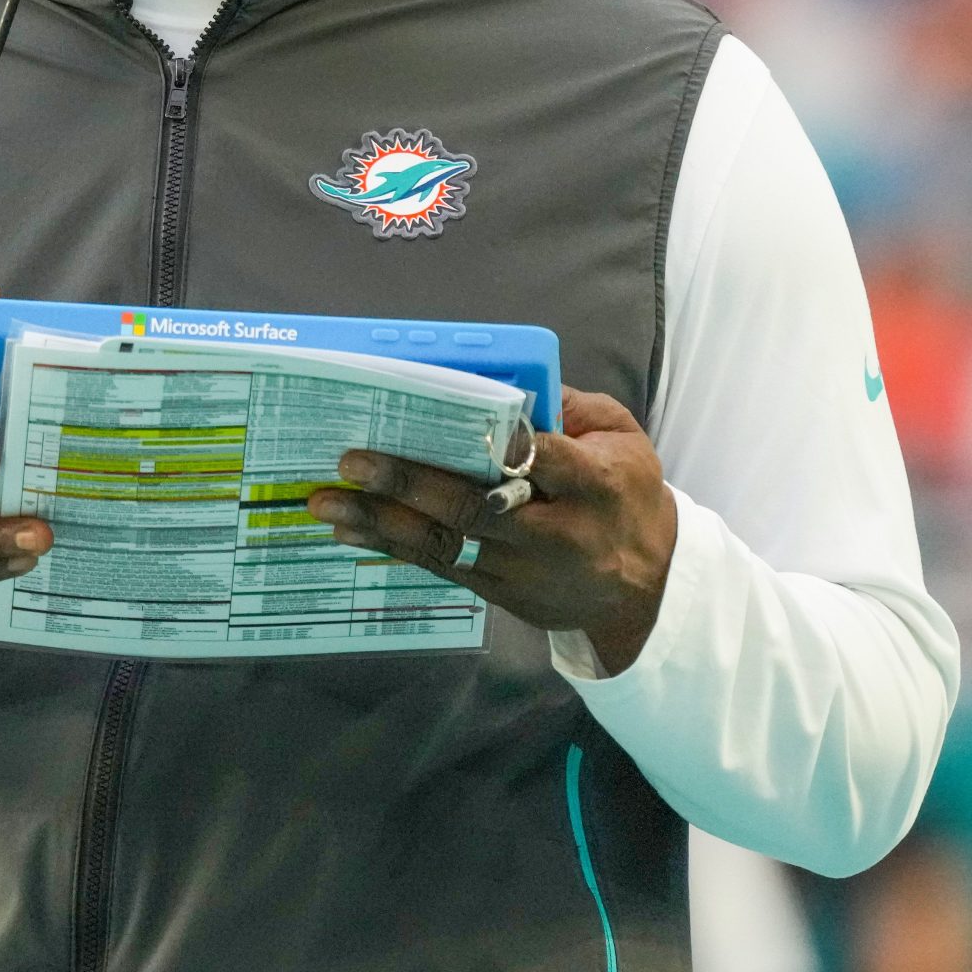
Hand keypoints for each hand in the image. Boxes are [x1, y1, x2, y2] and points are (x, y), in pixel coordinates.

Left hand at [307, 387, 677, 672]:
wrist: (644, 590)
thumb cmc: (627, 496)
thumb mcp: (624, 439)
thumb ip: (572, 407)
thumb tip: (507, 380)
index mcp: (596, 484)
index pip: (545, 460)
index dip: (499, 444)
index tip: (448, 421)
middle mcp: (555, 533)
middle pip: (476, 508)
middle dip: (410, 483)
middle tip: (354, 460)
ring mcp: (522, 570)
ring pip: (446, 544)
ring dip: (380, 522)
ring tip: (327, 501)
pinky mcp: (499, 591)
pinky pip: (438, 567)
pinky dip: (390, 546)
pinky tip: (348, 530)